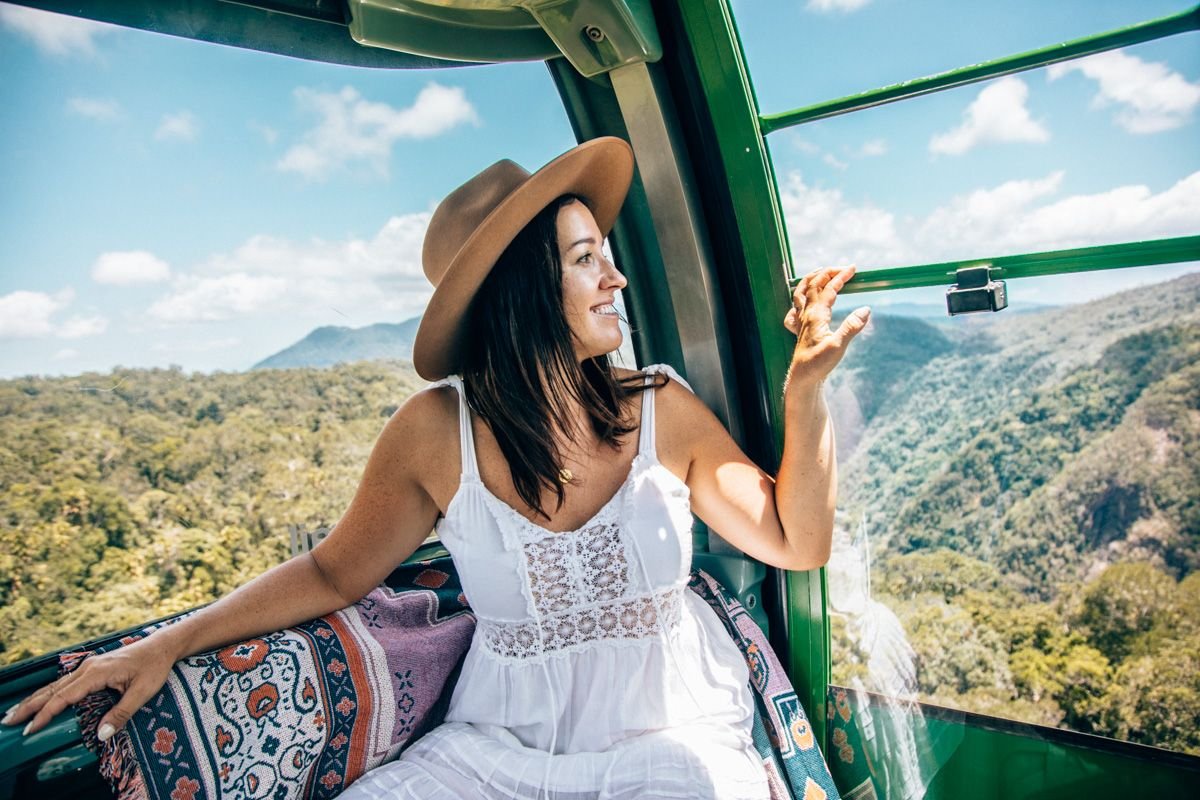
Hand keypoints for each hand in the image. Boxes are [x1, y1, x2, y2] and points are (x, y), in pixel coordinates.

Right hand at [2, 635, 176, 740]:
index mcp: (96, 673)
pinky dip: (49, 693)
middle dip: (29, 707)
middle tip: (9, 722)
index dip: (45, 715)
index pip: (63, 698)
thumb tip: (103, 734)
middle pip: (52, 690)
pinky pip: (65, 682)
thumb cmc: (154, 667)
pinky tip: (41, 701)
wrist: (162, 646)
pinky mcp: (92, 668)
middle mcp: (88, 668)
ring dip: (36, 699)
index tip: (30, 730)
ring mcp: (89, 666)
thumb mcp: (143, 692)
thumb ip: (122, 713)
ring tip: (17, 713)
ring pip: (56, 685)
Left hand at [783, 265, 869, 386]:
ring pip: (801, 293)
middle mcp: (806, 314)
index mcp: (816, 315)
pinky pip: (796, 308)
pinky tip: (803, 302)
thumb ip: (851, 327)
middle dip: (828, 272)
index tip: (853, 268)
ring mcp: (801, 321)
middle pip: (814, 285)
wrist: (802, 379)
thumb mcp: (838, 346)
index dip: (841, 276)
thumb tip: (866, 309)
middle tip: (843, 268)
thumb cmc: (818, 364)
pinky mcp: (800, 330)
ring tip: (820, 272)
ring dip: (811, 279)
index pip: (829, 289)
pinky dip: (800, 299)